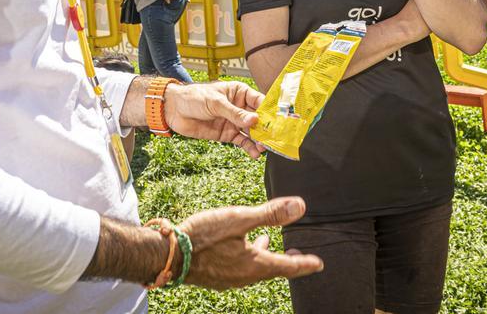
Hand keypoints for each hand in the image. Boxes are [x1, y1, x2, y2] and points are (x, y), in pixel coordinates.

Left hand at [164, 81, 266, 157]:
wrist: (174, 110)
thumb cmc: (193, 97)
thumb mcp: (215, 102)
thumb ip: (234, 113)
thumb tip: (254, 120)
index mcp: (239, 92)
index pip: (259, 101)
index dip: (269, 111)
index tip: (278, 121)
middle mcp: (240, 107)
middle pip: (259, 119)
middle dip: (266, 129)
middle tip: (273, 139)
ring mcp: (234, 122)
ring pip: (252, 132)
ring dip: (259, 140)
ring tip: (263, 148)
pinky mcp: (227, 134)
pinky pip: (242, 142)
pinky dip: (249, 148)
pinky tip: (254, 154)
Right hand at [179, 197, 323, 288]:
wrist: (168, 255)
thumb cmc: (204, 236)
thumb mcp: (239, 218)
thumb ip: (270, 214)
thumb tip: (301, 206)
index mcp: (255, 265)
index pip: (288, 266)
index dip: (305, 263)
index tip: (318, 263)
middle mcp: (245, 276)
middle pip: (273, 270)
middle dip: (288, 263)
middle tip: (300, 257)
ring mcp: (229, 279)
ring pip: (256, 270)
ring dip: (267, 259)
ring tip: (269, 245)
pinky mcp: (216, 277)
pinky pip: (240, 270)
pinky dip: (249, 260)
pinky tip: (240, 248)